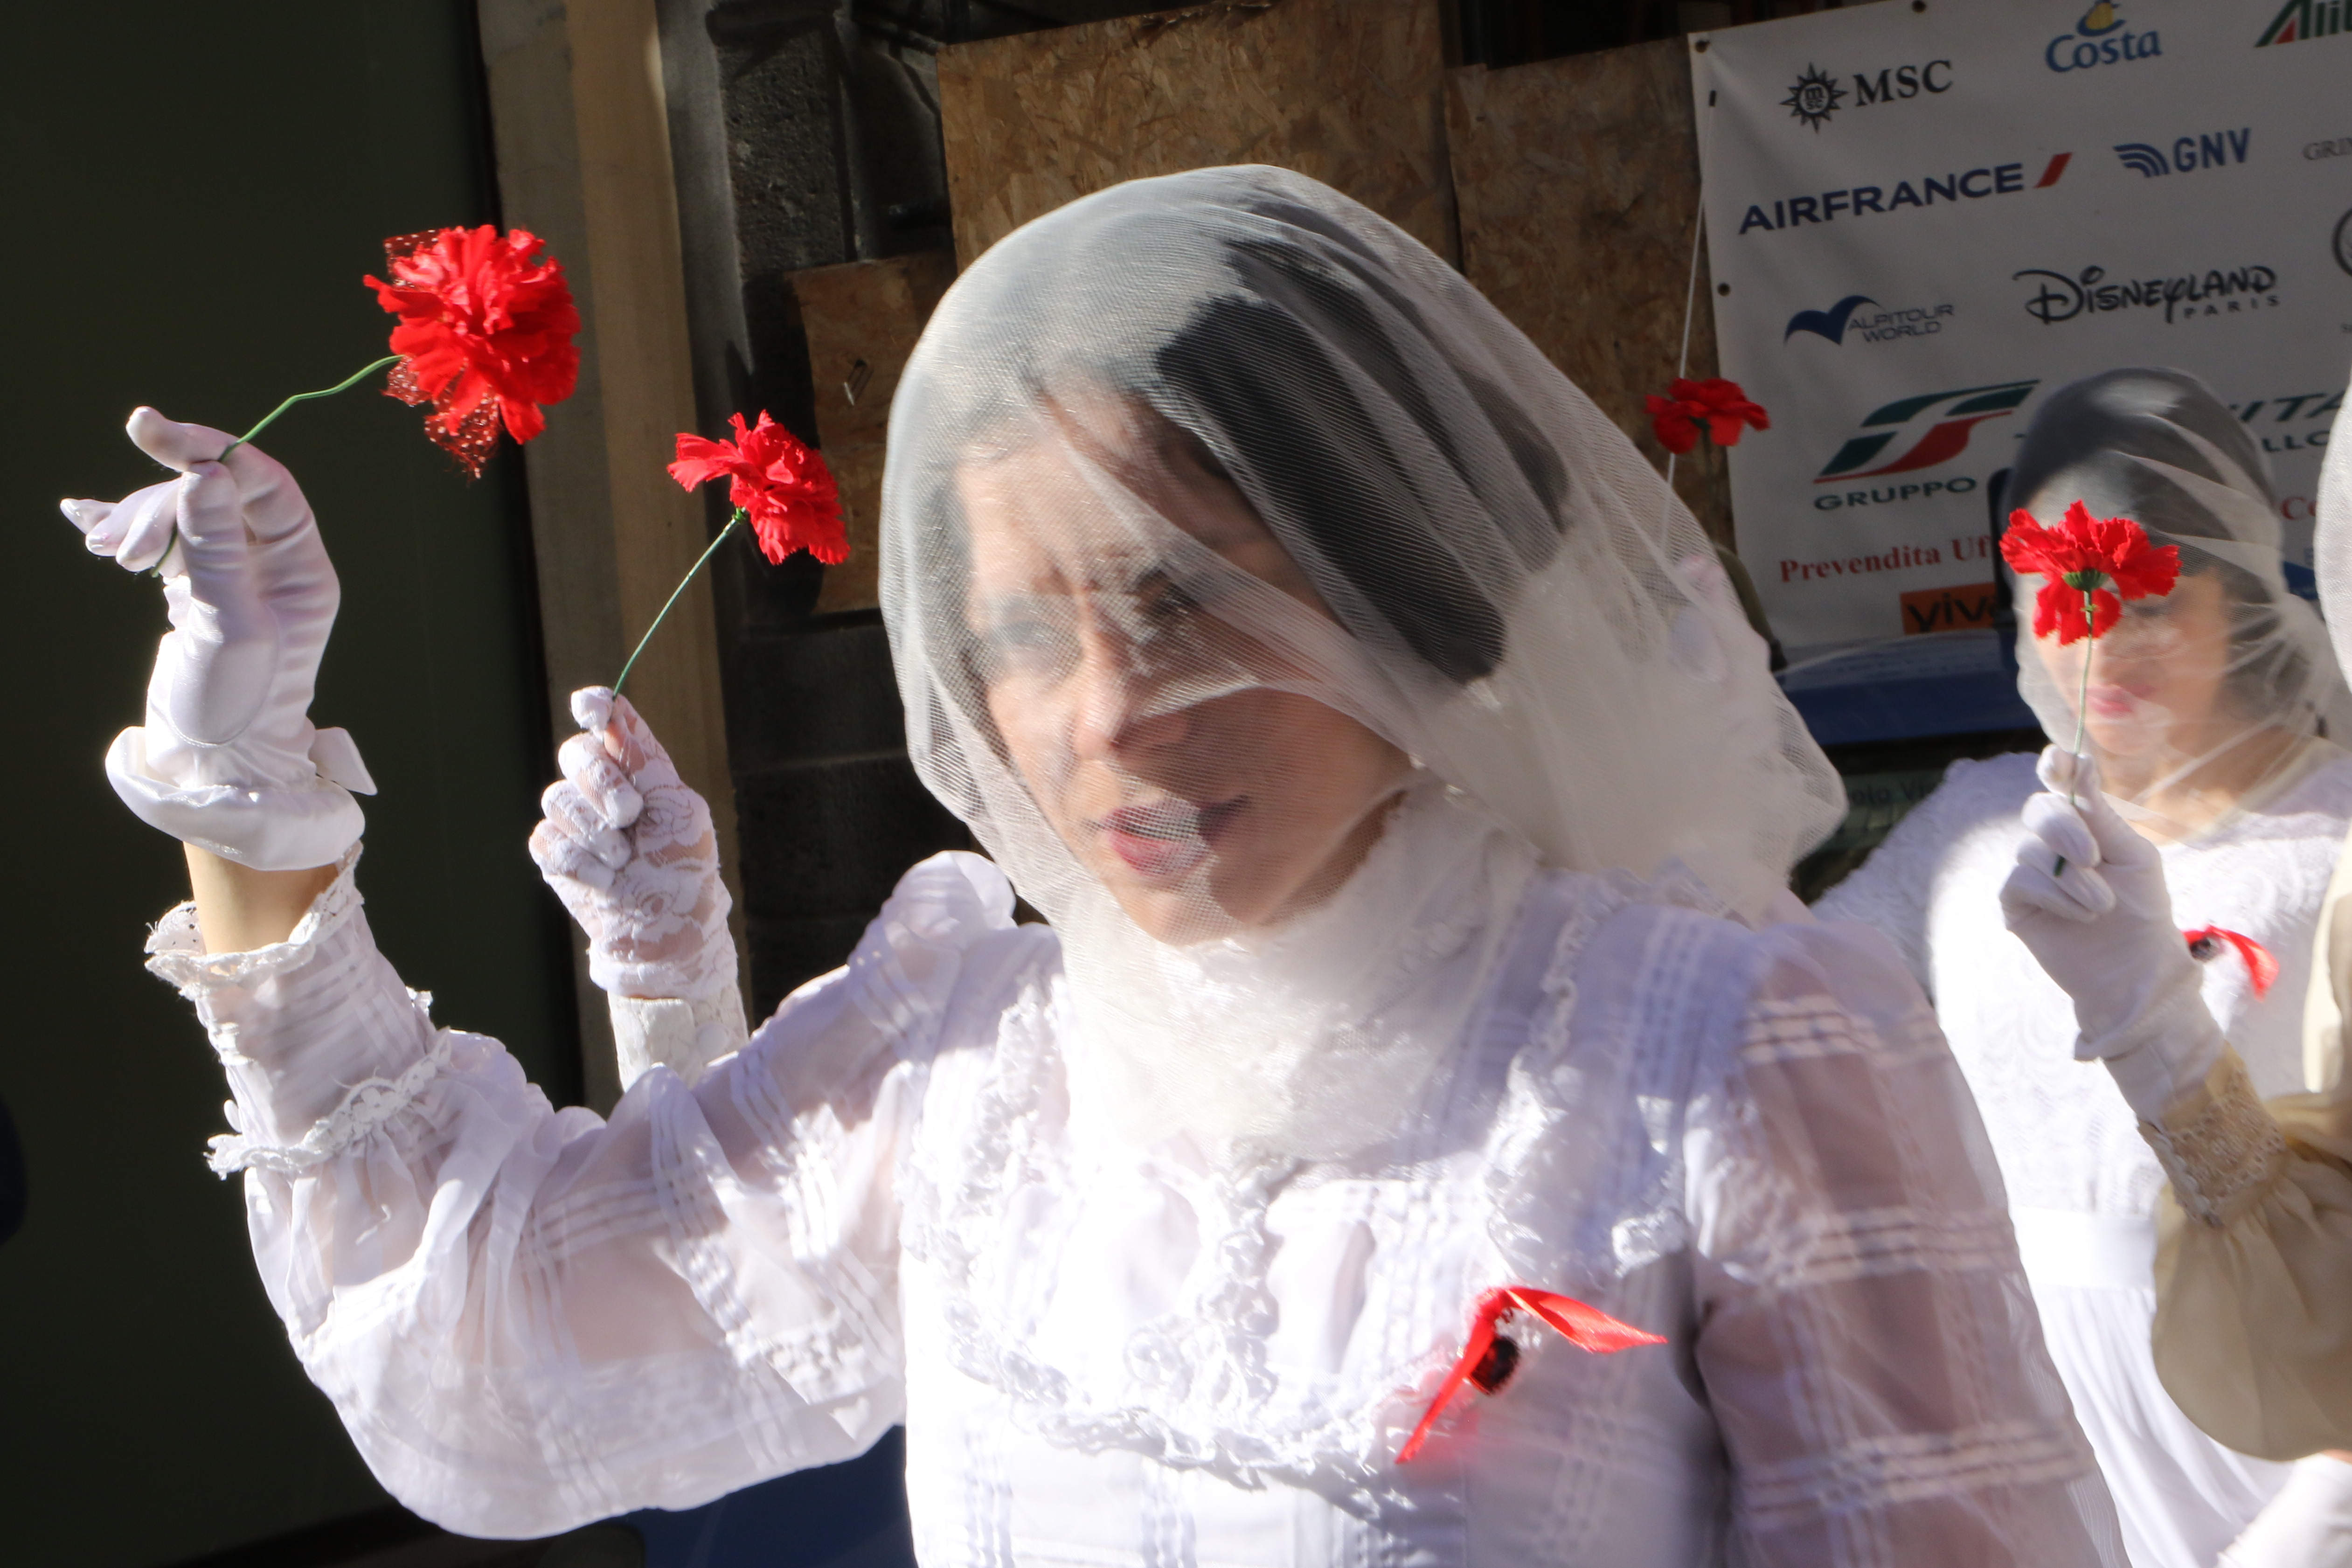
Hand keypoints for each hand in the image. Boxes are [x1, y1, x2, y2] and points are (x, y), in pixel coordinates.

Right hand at [64, 408, 372, 870]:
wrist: (214, 760)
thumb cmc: (237, 704)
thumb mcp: (228, 625)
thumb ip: (216, 549)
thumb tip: (205, 473)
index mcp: (302, 570)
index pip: (263, 485)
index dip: (211, 450)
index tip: (152, 430)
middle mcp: (273, 564)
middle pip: (216, 493)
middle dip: (162, 501)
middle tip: (119, 546)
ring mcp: (233, 570)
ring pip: (183, 513)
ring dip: (140, 522)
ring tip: (106, 552)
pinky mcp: (195, 584)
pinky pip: (164, 539)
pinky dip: (125, 526)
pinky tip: (84, 516)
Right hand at [530, 687, 734, 1002]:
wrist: (665, 932)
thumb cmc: (683, 870)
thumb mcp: (680, 810)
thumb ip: (647, 762)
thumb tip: (616, 709)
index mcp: (637, 768)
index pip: (607, 722)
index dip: (594, 707)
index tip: (591, 708)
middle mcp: (600, 786)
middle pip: (575, 753)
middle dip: (601, 783)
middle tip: (629, 814)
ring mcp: (573, 820)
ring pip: (556, 799)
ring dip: (595, 833)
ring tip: (623, 860)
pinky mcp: (553, 853)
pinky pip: (545, 840)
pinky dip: (578, 861)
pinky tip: (604, 879)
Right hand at [1999, 745, 2221, 1114]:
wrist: (2135, 970)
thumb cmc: (2143, 910)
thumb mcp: (2133, 855)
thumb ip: (2101, 813)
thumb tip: (2078, 759)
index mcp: (2085, 824)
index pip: (2058, 783)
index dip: (2053, 766)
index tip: (2056, 760)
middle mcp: (2052, 842)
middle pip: (2037, 809)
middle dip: (2065, 829)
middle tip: (2094, 858)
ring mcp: (2032, 872)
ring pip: (2031, 850)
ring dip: (2073, 878)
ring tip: (2102, 906)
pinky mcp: (2016, 902)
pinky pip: (2021, 882)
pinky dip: (2056, 897)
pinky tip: (2081, 917)